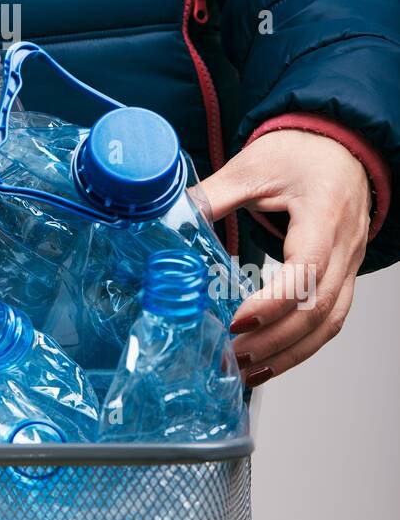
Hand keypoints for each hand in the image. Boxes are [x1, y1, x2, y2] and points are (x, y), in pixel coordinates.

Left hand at [200, 130, 370, 384]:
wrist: (340, 147)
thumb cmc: (300, 153)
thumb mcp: (251, 166)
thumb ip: (214, 195)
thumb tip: (171, 219)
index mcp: (323, 214)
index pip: (305, 269)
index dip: (273, 302)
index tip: (236, 321)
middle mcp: (344, 246)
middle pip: (318, 308)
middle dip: (273, 340)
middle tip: (231, 356)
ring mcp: (349, 265)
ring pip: (328, 323)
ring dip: (289, 353)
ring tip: (247, 372)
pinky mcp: (344, 276)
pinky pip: (331, 321)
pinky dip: (303, 347)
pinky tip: (271, 361)